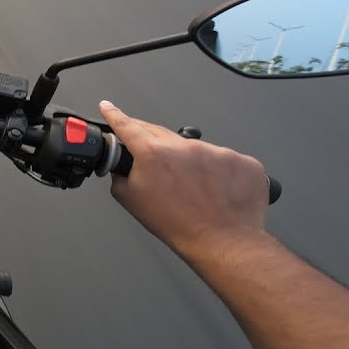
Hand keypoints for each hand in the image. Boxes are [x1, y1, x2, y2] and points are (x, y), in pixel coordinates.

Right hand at [99, 100, 269, 257]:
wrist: (222, 242)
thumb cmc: (178, 225)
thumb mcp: (132, 201)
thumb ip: (120, 176)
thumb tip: (121, 166)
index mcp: (153, 154)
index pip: (127, 126)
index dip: (114, 115)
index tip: (108, 107)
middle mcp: (184, 147)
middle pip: (161, 135)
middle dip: (156, 148)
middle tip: (161, 171)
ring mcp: (217, 151)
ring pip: (196, 149)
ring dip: (192, 163)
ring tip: (196, 191)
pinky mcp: (240, 160)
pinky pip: (225, 160)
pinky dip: (220, 173)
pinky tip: (217, 192)